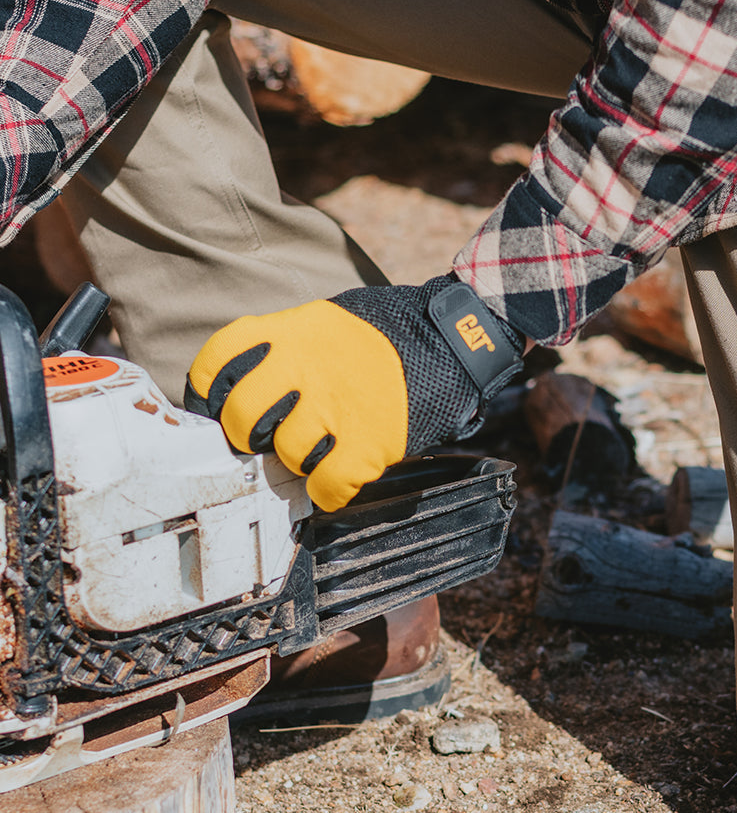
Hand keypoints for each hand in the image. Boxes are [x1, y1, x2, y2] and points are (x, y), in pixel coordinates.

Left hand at [185, 275, 523, 510]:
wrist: (452, 340)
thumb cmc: (385, 333)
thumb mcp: (324, 320)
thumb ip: (283, 346)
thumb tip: (245, 383)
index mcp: (289, 333)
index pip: (216, 364)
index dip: (208, 394)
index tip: (216, 408)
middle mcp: (303, 370)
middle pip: (243, 419)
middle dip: (249, 436)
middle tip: (265, 438)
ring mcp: (335, 409)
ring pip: (288, 456)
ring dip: (298, 461)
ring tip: (319, 448)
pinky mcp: (367, 445)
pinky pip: (326, 487)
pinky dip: (328, 491)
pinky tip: (337, 478)